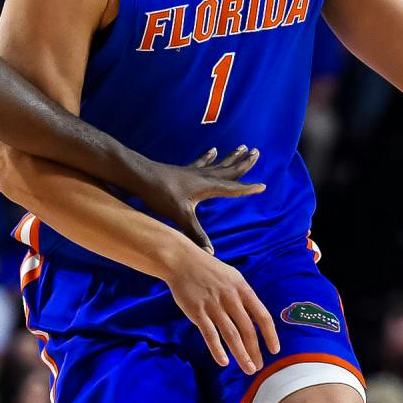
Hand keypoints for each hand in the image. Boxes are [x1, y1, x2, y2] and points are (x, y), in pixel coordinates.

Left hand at [131, 145, 265, 253]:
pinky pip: (201, 162)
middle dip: (244, 163)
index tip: (262, 186)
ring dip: (231, 157)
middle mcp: (204, 177)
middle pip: (229, 169)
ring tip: (242, 147)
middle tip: (257, 152)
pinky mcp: (184, 172)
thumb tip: (210, 254)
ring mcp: (194, 173)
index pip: (233, 188)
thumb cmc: (161, 194)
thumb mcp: (181, 216)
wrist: (140, 177)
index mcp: (208, 187)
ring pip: (218, 164)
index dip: (248, 188)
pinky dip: (208, 157)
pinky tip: (212, 150)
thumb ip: (196, 234)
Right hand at [159, 240, 281, 373]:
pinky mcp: (197, 312)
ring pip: (231, 335)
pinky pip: (210, 334)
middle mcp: (231, 298)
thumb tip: (256, 317)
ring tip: (248, 368)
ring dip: (241, 354)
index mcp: (243, 289)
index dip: (270, 335)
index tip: (274, 350)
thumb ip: (244, 297)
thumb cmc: (209, 270)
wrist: (182, 261)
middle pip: (248, 330)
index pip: (262, 316)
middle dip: (255, 351)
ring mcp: (213, 305)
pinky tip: (224, 362)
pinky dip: (217, 350)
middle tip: (259, 367)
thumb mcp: (233, 277)